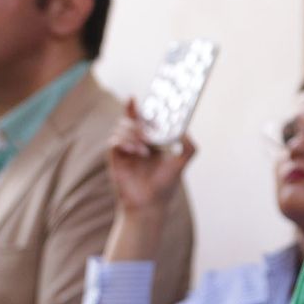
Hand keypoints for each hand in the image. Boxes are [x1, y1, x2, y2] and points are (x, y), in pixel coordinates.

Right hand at [107, 98, 195, 214]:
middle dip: (138, 120)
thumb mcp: (181, 164)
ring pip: (121, 128)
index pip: (141, 118)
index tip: (134, 97)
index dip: (137, 107)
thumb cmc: (165, 186)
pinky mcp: (115, 158)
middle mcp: (135, 142)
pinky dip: (125, 142)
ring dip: (134, 133)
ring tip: (146, 149)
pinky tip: (136, 151)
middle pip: (129, 119)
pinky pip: (114, 141)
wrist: (150, 205)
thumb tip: (185, 130)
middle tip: (149, 130)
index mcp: (150, 140)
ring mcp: (124, 149)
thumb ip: (189, 147)